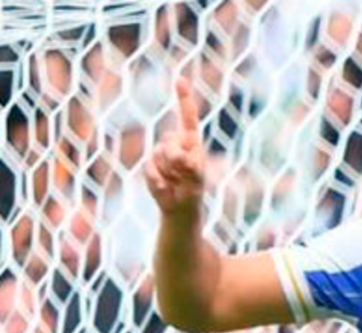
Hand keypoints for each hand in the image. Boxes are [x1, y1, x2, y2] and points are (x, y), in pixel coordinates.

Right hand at [146, 78, 205, 215]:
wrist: (180, 208)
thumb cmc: (192, 191)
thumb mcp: (195, 178)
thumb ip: (189, 164)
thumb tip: (177, 152)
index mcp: (191, 143)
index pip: (187, 117)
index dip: (183, 98)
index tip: (180, 79)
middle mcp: (176, 144)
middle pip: (169, 141)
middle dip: (176, 159)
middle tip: (183, 175)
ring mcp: (161, 154)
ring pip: (158, 155)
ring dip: (169, 172)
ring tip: (176, 181)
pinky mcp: (150, 166)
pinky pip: (150, 170)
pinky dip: (158, 181)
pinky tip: (165, 187)